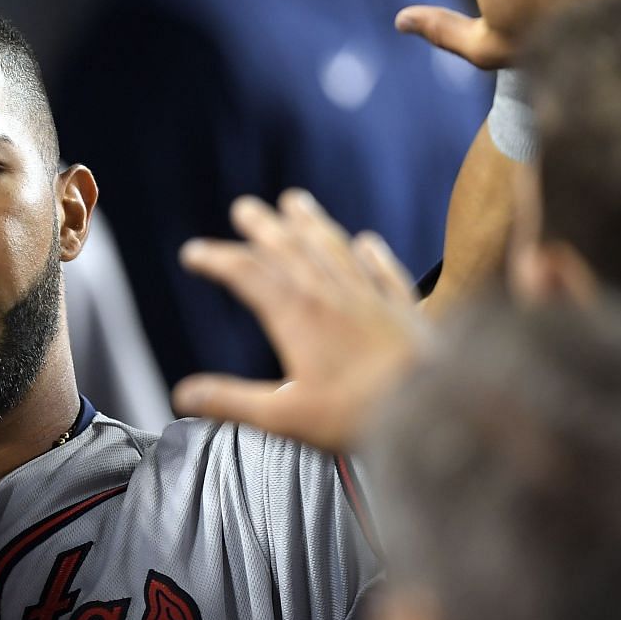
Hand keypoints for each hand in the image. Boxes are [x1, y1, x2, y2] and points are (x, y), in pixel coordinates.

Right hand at [172, 191, 424, 452]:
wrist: (438, 413)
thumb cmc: (358, 417)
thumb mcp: (284, 416)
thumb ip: (231, 402)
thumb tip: (182, 395)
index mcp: (297, 316)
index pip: (247, 275)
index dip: (217, 260)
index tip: (193, 253)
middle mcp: (331, 295)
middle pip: (289, 249)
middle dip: (263, 227)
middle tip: (245, 208)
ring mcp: (371, 298)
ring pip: (334, 249)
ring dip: (311, 224)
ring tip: (296, 202)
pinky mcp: (404, 310)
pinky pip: (384, 271)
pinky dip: (371, 253)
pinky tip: (366, 241)